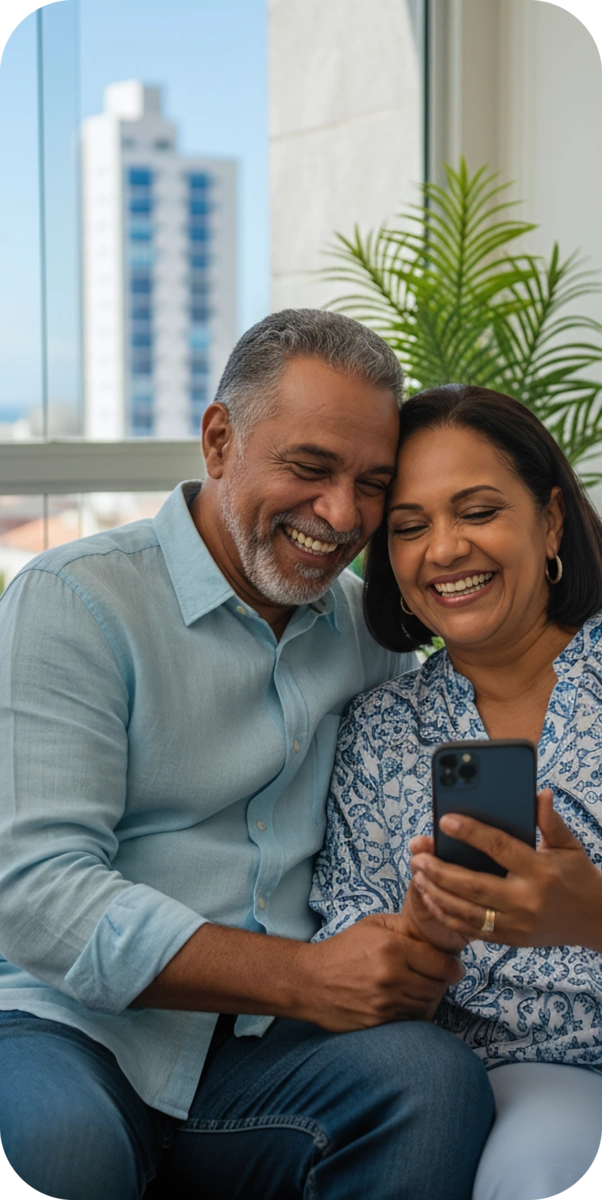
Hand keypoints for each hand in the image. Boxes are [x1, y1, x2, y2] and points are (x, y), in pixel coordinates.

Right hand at [304, 911, 464, 1031]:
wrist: (309, 981)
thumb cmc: (341, 950)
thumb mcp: (372, 926)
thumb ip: (404, 926)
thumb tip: (434, 930)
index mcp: (392, 948)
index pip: (441, 963)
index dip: (453, 966)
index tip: (454, 967)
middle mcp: (391, 977)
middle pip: (438, 987)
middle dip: (443, 982)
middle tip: (438, 977)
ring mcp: (385, 1003)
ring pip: (428, 1006)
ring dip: (431, 998)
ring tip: (422, 988)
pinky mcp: (380, 1023)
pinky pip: (412, 1021)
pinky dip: (417, 1013)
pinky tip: (409, 1002)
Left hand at [409, 789, 601, 950]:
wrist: (596, 922)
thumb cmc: (578, 876)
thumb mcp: (569, 845)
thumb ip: (550, 820)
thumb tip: (539, 793)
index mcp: (540, 871)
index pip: (500, 847)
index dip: (471, 833)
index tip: (445, 820)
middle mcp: (526, 900)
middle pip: (474, 886)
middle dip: (440, 871)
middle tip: (418, 856)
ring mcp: (517, 925)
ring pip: (467, 912)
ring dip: (437, 894)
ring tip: (417, 875)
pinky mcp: (511, 941)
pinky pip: (473, 931)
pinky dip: (448, 916)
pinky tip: (431, 899)